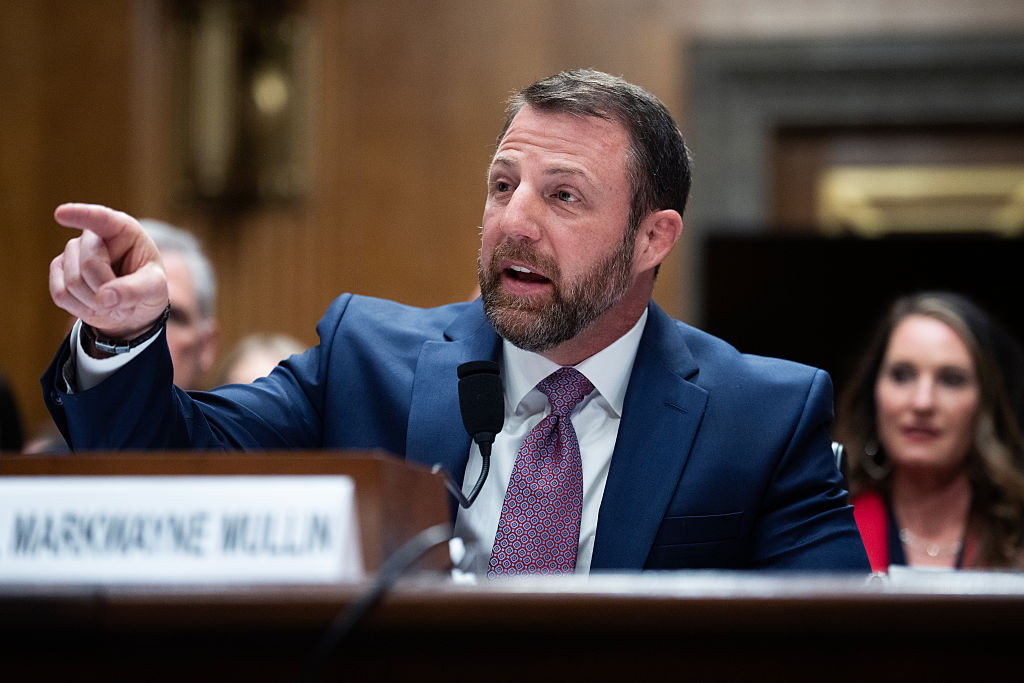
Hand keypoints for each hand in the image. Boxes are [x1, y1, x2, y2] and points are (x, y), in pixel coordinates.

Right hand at [49, 203, 168, 339]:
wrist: (131, 308)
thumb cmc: (146, 288)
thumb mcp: (155, 289)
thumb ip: (135, 290)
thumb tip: (104, 297)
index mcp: (123, 230)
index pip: (101, 218)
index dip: (81, 215)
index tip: (61, 214)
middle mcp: (93, 236)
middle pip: (89, 265)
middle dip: (106, 288)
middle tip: (123, 296)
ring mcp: (72, 252)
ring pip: (73, 282)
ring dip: (95, 301)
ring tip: (111, 299)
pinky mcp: (58, 271)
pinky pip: (61, 294)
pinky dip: (80, 307)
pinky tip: (94, 303)